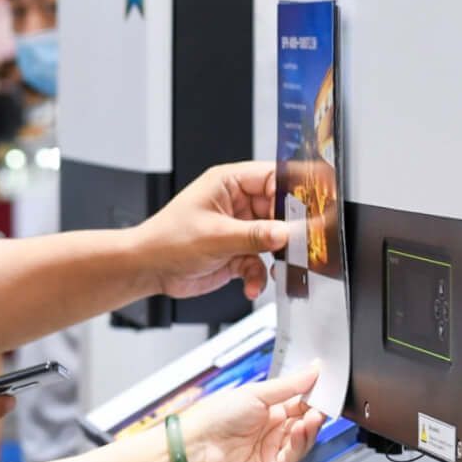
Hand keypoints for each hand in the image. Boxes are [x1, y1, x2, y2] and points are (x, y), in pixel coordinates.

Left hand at [135, 162, 287, 300]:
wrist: (148, 270)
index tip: (312, 209)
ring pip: (274, 239)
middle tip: (299, 245)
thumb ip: (254, 235)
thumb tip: (285, 232)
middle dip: (288, 231)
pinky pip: (261, 262)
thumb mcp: (215, 236)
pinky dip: (259, 275)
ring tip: (276, 268)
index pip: (273, 177)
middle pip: (279, 210)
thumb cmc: (166, 240)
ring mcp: (239, 228)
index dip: (294, 191)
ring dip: (276, 257)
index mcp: (229, 183)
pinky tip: (251, 284)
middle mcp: (237, 203)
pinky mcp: (238, 252)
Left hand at [182, 366, 325, 461]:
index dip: (313, 398)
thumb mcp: (255, 393)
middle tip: (323, 403)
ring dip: (310, 428)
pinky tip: (300, 430)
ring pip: (303, 441)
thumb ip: (288, 386)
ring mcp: (273, 452)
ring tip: (313, 416)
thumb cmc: (215, 416)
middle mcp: (273, 432)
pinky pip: (293, 458)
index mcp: (268, 412)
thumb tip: (312, 371)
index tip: (326, 388)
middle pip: (305, 424)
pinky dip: (299, 444)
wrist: (196, 443)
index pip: (300, 405)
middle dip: (315, 413)